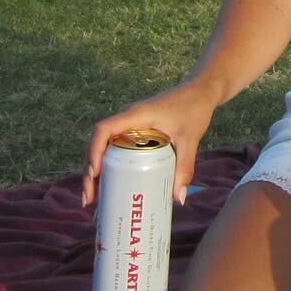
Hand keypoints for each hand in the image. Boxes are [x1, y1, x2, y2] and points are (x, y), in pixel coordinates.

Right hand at [82, 80, 216, 206]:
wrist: (201, 91)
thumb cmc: (193, 109)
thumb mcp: (190, 139)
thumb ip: (184, 167)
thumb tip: (178, 199)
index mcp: (135, 115)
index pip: (103, 130)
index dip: (94, 151)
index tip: (94, 175)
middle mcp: (127, 119)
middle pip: (99, 143)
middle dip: (91, 171)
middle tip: (90, 199)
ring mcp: (130, 124)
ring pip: (106, 147)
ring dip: (98, 171)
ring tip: (95, 199)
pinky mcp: (136, 130)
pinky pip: (118, 147)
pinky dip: (112, 165)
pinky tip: (112, 185)